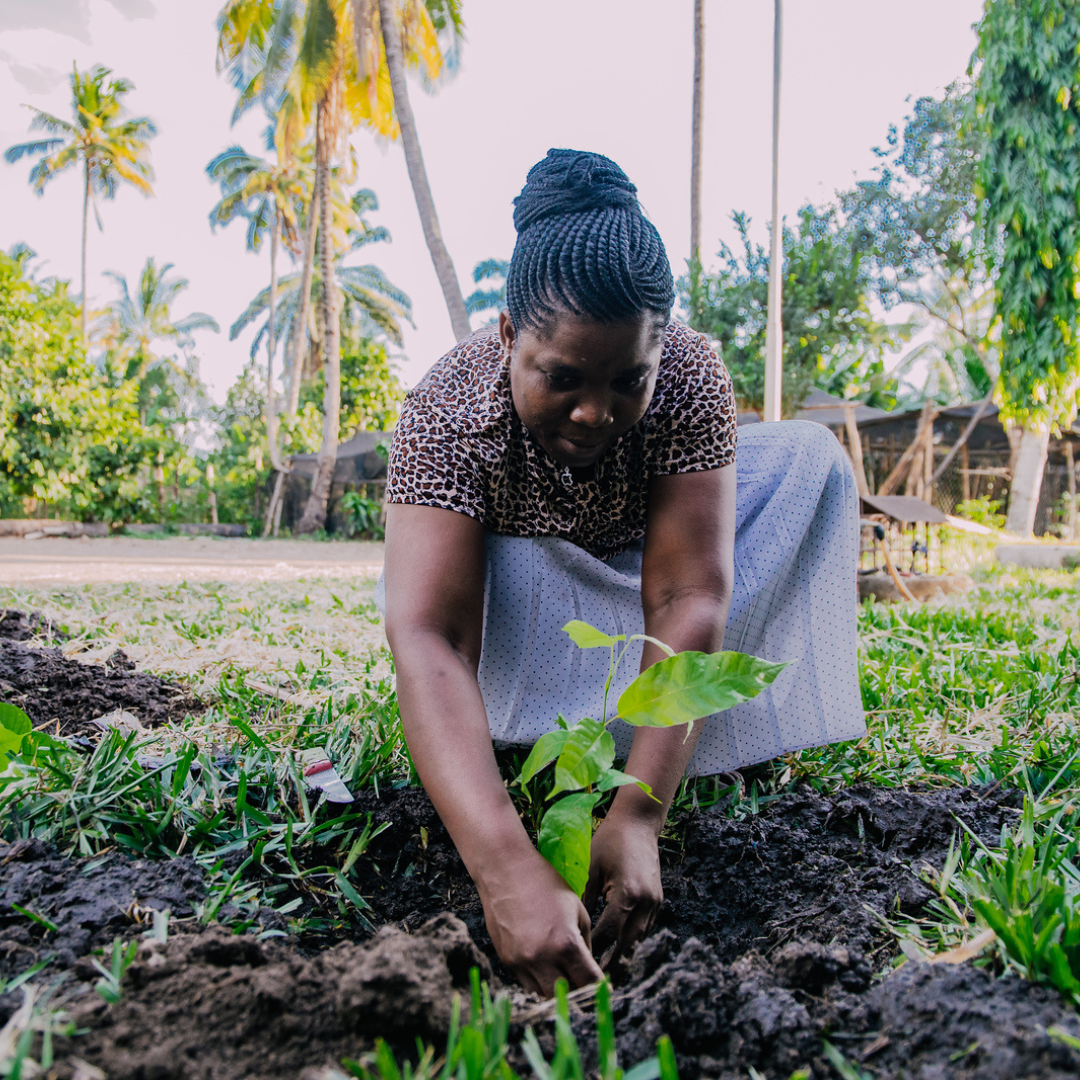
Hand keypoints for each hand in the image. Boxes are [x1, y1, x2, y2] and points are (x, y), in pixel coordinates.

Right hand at [477, 847, 602, 996]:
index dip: (600, 988)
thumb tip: (589, 968)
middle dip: (580, 993)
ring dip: (558, 991)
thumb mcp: (577, 909)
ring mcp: (521, 962)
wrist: (505, 869)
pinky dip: (540, 981)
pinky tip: (546, 968)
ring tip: (566, 977)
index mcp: (565, 943)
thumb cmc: (544, 882)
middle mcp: (542, 958)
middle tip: (586, 985)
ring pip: (545, 995)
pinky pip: (527, 984)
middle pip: (567, 996)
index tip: (605, 989)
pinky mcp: (506, 961)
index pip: (589, 983)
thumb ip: (586, 943)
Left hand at [583, 811, 662, 963]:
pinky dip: (631, 943)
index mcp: (627, 894)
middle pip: (629, 946)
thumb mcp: (590, 868)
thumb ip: (583, 900)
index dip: (595, 954)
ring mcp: (655, 903)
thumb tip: (569, 930)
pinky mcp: (657, 901)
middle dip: (612, 967)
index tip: (580, 969)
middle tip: (594, 988)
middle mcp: (645, 903)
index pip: (609, 935)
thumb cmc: (609, 842)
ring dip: (623, 958)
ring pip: (639, 941)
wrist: (638, 822)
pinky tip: (618, 952)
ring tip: (605, 977)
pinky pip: (644, 929)